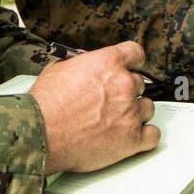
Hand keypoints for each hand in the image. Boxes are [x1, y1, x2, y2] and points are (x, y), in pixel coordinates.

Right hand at [30, 41, 159, 173]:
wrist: (40, 134)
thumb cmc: (45, 104)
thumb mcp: (58, 68)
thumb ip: (80, 62)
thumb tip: (87, 61)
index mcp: (109, 63)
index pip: (136, 53)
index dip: (132, 62)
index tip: (130, 67)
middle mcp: (124, 85)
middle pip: (140, 83)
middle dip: (127, 91)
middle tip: (111, 101)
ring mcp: (130, 113)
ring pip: (147, 107)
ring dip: (135, 113)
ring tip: (116, 120)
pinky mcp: (132, 140)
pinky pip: (153, 135)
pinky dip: (145, 136)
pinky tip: (132, 136)